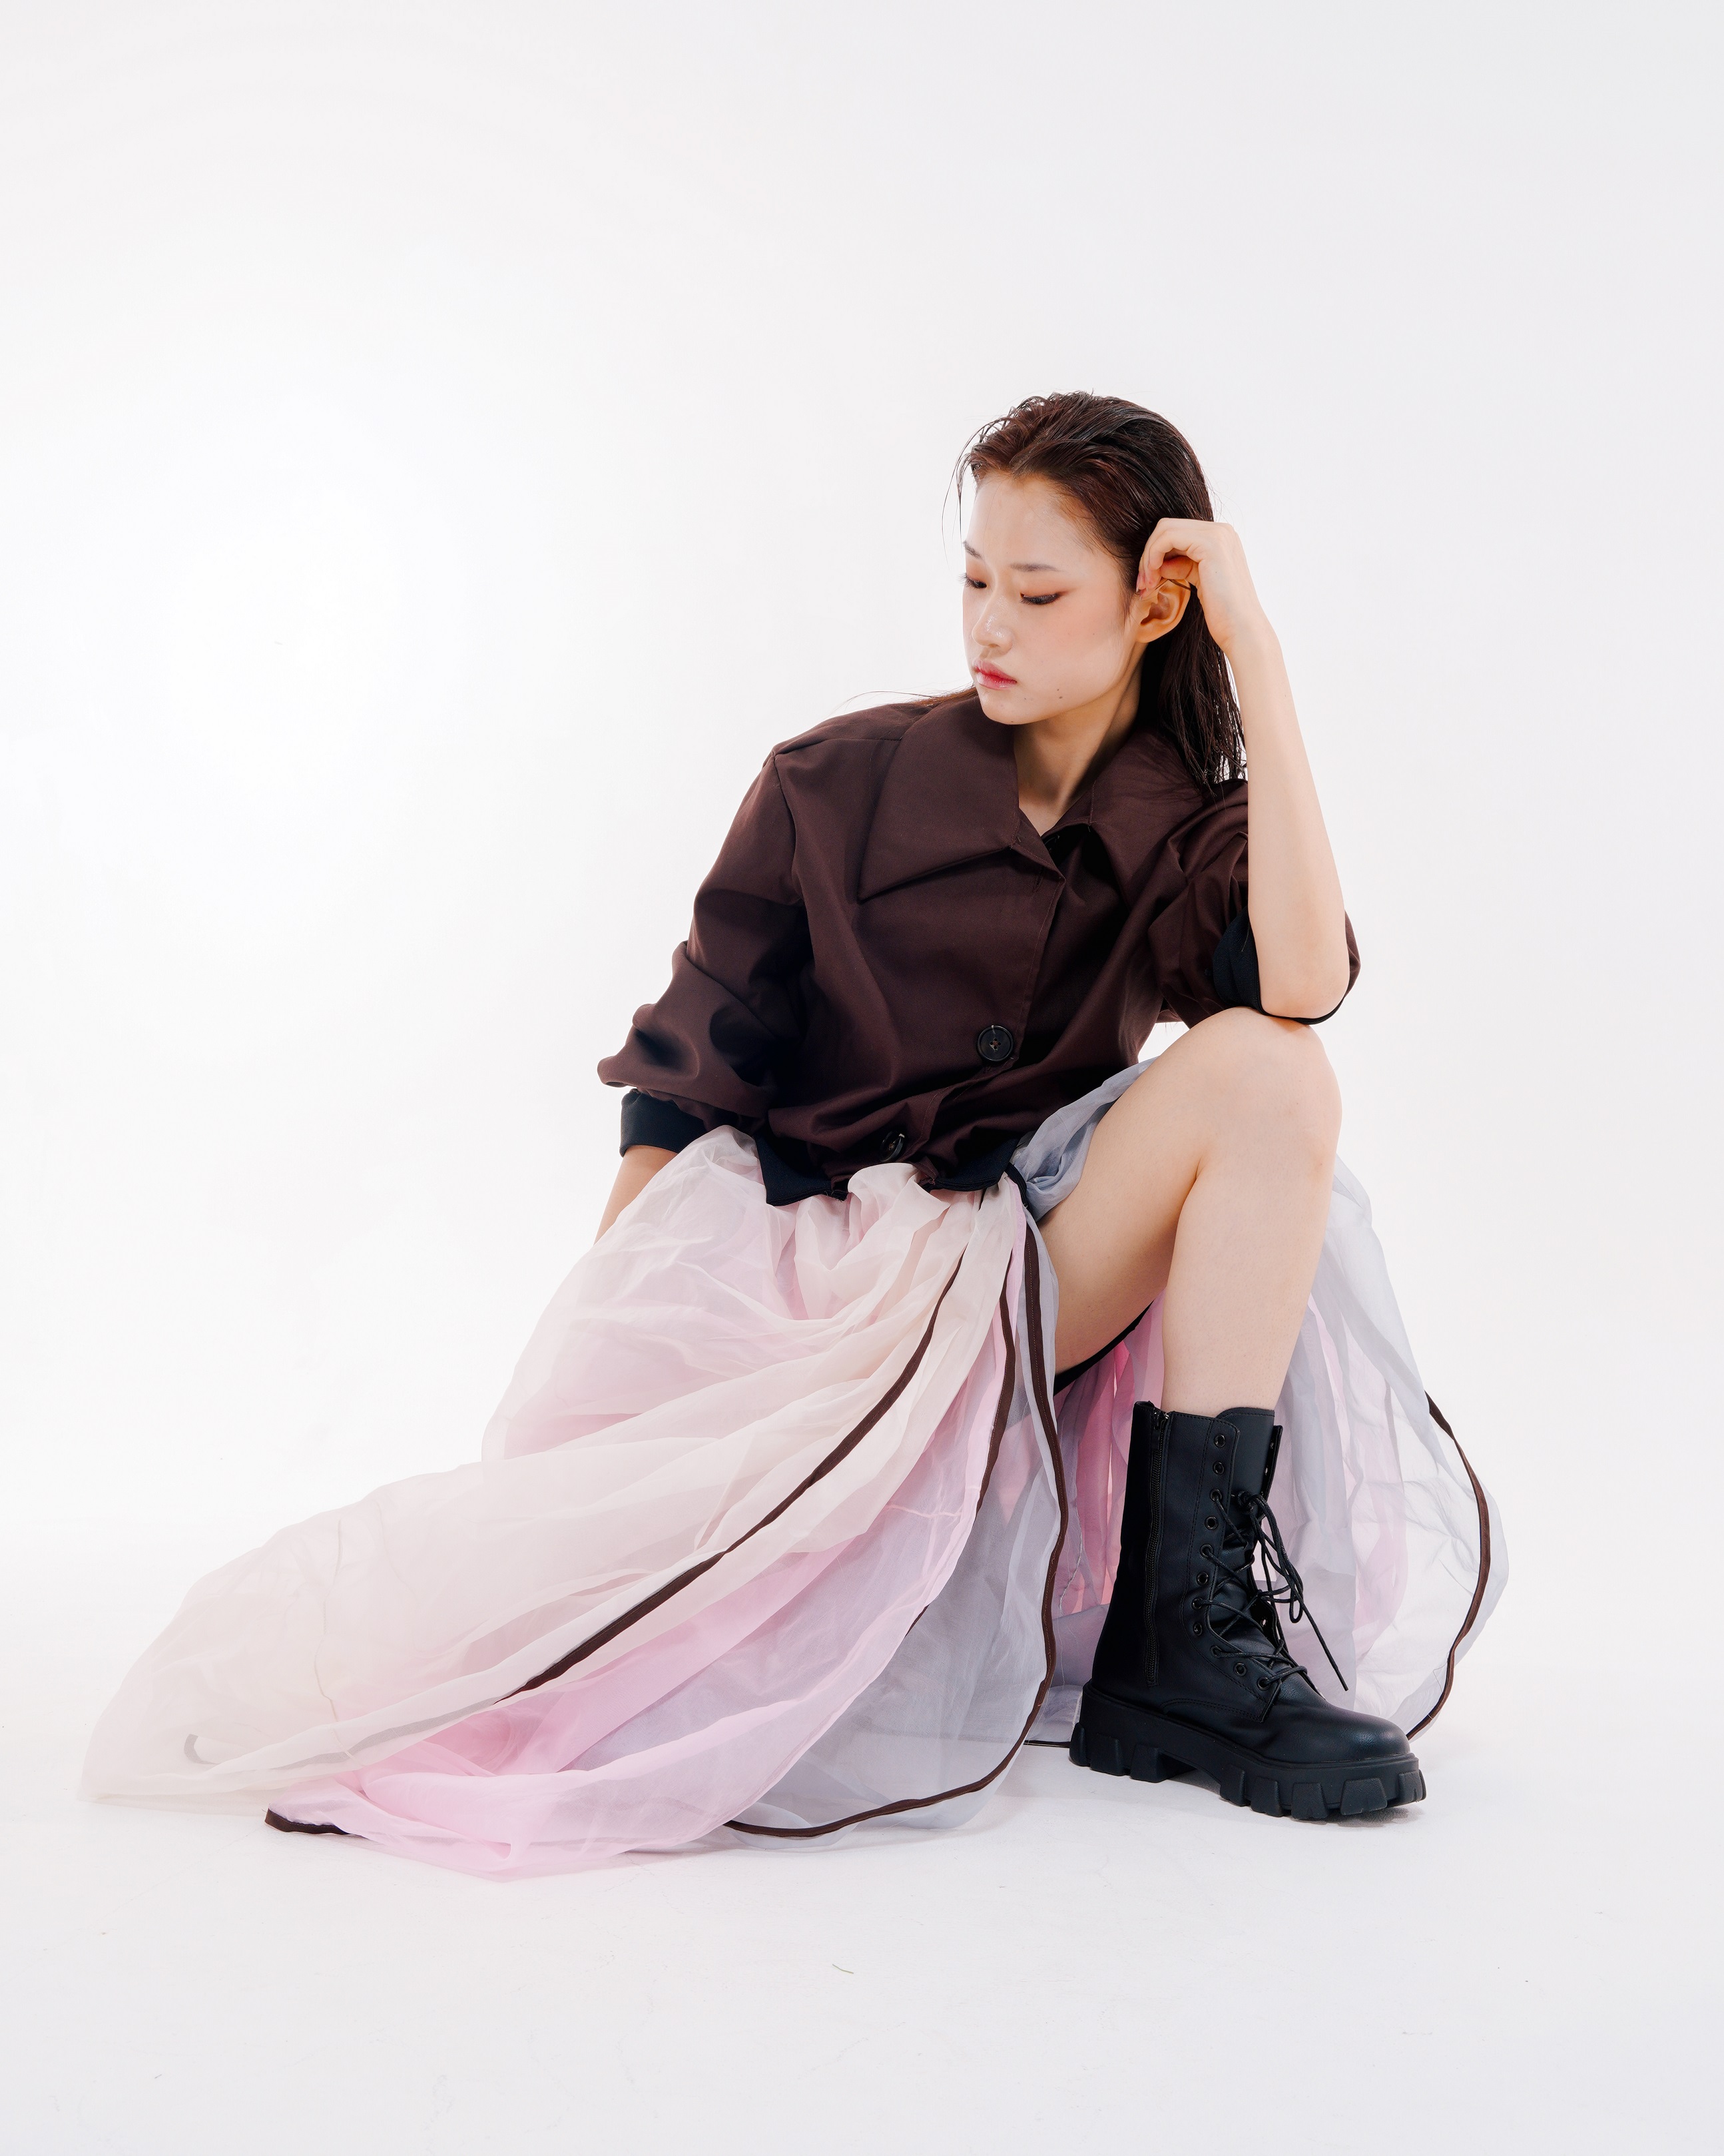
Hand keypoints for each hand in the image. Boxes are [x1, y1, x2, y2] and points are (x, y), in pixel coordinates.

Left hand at [1136, 519, 1271, 657]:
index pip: (1177, 533)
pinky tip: (1153, 579)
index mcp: (1221, 538)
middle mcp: (1222, 530)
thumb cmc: (1223, 613)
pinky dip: (1153, 556)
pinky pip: (1167, 538)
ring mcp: (1217, 534)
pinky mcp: (1210, 543)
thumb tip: (1161, 562)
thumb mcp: (1200, 582)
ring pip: (1165, 530)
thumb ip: (1183, 567)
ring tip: (1147, 585)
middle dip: (1149, 554)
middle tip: (1143, 584)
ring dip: (1148, 557)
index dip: (1155, 554)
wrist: (1242, 630)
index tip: (1147, 582)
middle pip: (1168, 527)